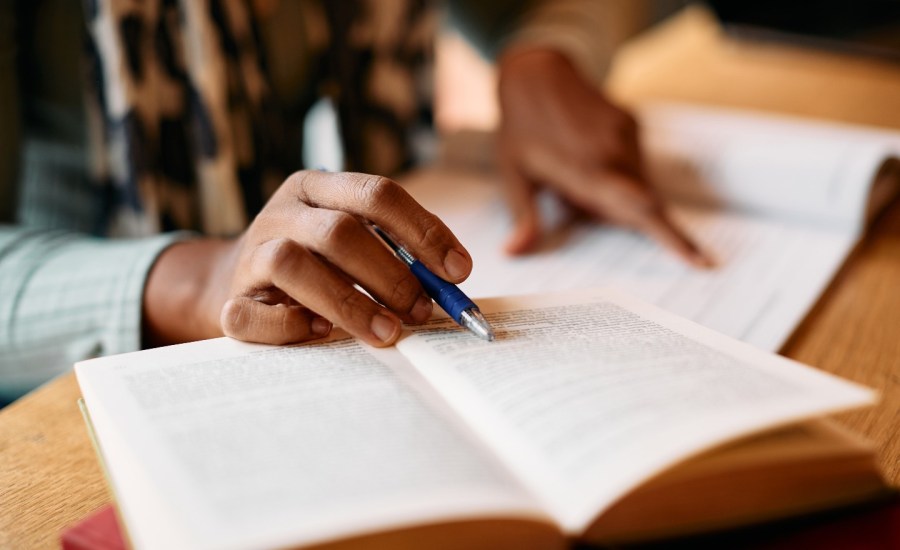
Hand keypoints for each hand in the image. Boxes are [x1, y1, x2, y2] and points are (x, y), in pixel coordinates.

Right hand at [143, 171, 471, 347]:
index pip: (376, 194)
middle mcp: (283, 212)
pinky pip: (253, 313)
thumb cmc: (316, 263)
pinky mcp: (230, 299)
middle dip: (390, 275)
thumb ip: (399, 253)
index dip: (422, 231)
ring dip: (349, 303)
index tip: (458, 270)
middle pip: (339, 231)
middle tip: (422, 311)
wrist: (236, 282)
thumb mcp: (355, 242)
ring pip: (292, 264)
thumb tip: (453, 281)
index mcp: (318, 188)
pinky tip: (322, 334)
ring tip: (387, 332)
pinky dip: (291, 326)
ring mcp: (252, 253)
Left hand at [496, 48, 708, 265]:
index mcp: (588, 171)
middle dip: (620, 216)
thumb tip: (514, 253)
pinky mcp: (632, 124)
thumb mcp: (513, 176)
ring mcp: (626, 135)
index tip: (701, 261)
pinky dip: (617, 173)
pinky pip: (634, 163)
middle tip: (574, 195)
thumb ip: (523, 217)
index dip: (673, 238)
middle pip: (641, 204)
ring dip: (613, 193)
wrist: (536, 75)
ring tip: (571, 172)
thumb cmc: (520, 129)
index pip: (640, 211)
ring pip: (637, 184)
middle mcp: (615, 153)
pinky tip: (584, 157)